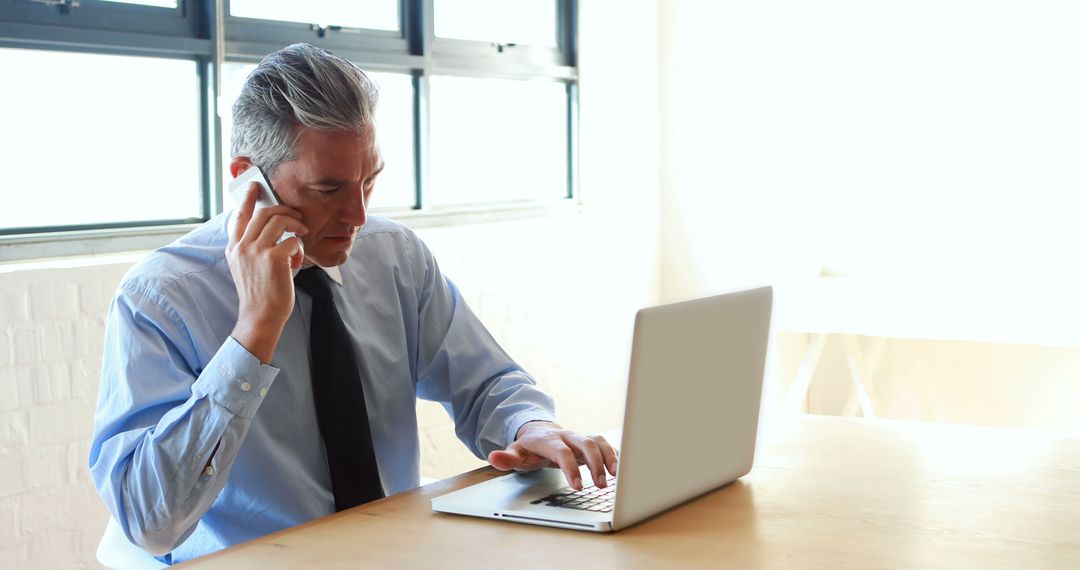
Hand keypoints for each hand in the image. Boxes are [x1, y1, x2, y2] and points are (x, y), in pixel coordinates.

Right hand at [226, 182, 307, 362]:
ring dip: (295, 224)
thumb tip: (269, 229)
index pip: (239, 216)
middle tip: (296, 217)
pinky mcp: (273, 259)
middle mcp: (242, 246)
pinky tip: (297, 261)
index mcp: (234, 247)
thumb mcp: (246, 267)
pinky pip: (292, 240)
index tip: (255, 186)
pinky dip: (299, 248)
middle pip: (264, 212)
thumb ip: (251, 248)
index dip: (248, 198)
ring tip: (301, 234)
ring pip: (279, 220)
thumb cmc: (259, 293)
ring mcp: (256, 251)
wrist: (260, 317)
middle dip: (284, 210)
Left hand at [487, 421, 617, 490]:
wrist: (538, 432)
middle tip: (600, 485)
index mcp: (548, 439)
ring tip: (615, 477)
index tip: (578, 487)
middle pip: (585, 443)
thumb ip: (506, 458)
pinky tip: (620, 470)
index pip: (561, 452)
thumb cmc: (528, 448)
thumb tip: (494, 457)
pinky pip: (604, 443)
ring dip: (608, 457)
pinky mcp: (588, 441)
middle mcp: (566, 435)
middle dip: (595, 464)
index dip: (570, 468)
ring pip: (598, 440)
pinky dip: (614, 454)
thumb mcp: (514, 453)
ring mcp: (578, 437)